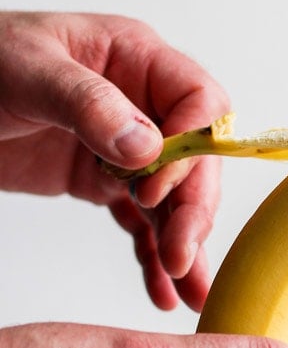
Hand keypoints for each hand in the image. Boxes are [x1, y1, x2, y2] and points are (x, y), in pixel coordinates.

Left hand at [0, 11, 229, 310]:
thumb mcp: (29, 71)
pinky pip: (140, 219)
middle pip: (194, 160)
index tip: (157, 185)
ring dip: (183, 242)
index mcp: (136, 58)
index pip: (198, 100)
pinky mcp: (103, 181)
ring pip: (174, 197)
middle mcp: (142, 103)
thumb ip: (89, 104)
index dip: (192, 144)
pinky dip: (151, 253)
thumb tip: (148, 148)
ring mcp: (124, 145)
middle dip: (191, 209)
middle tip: (179, 256)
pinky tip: (160, 287)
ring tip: (189, 289)